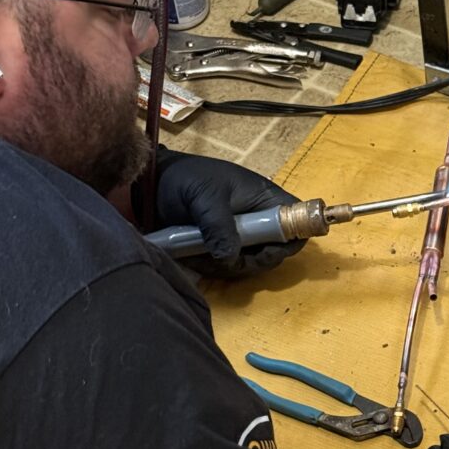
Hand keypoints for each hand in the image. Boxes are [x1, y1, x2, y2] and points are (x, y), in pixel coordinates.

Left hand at [150, 147, 307, 277]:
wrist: (151, 183)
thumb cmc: (184, 180)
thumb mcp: (204, 198)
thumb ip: (219, 227)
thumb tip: (232, 259)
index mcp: (264, 199)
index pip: (297, 221)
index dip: (291, 239)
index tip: (265, 251)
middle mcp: (258, 219)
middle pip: (276, 250)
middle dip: (253, 262)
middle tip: (227, 261)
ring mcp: (240, 235)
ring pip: (251, 263)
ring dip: (228, 267)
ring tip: (200, 255)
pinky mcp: (222, 246)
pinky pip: (229, 266)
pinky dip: (214, 268)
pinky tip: (194, 257)